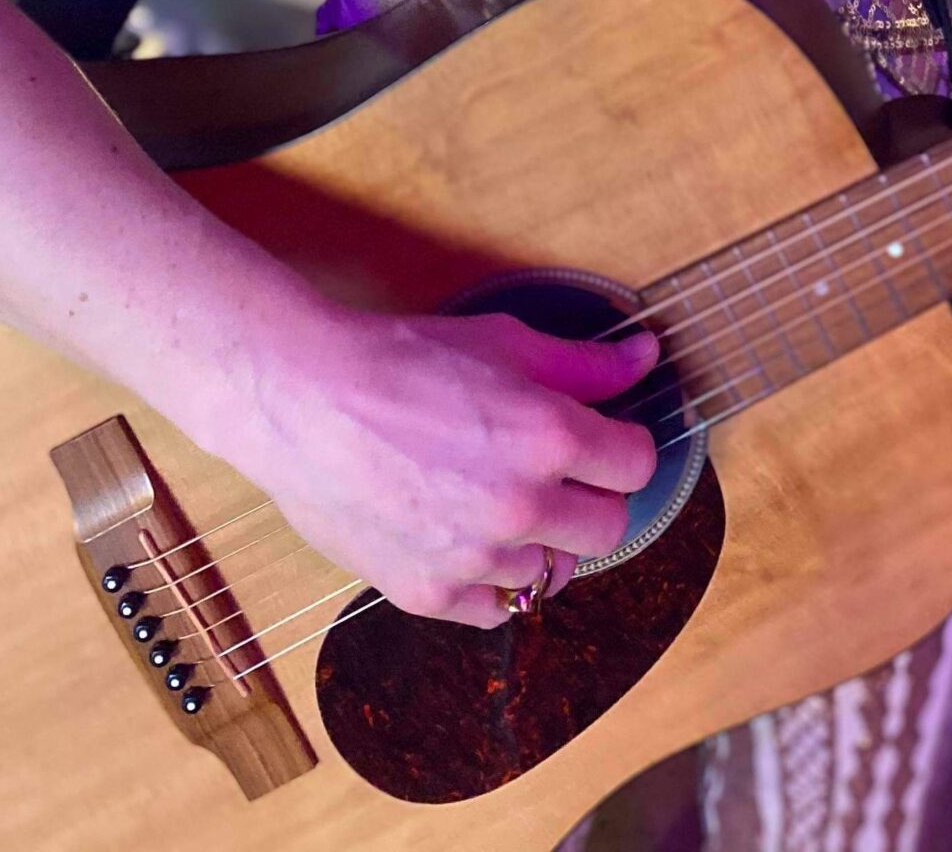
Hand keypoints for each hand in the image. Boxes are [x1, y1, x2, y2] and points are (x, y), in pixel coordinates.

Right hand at [227, 304, 659, 625]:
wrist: (306, 401)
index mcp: (548, 435)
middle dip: (593, 498)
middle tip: (559, 474)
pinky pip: (495, 612)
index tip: (605, 440)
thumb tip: (644, 357)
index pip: (636, 465)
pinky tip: (473, 545)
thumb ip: (583, 362)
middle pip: (608, 527)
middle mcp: (521, 504)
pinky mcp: (428, 594)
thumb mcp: (503, 340)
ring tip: (501, 503)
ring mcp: (474, 558)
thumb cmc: (402, 360)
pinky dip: (493, 585)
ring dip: (539, 541)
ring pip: (551, 572)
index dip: (624, 446)